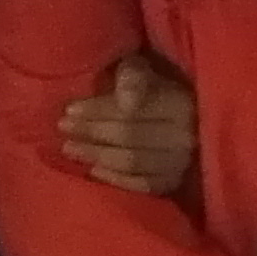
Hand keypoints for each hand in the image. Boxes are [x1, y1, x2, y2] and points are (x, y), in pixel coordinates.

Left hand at [58, 50, 197, 197]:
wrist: (193, 122)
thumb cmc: (162, 91)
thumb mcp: (150, 71)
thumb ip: (134, 75)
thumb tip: (125, 100)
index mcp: (181, 103)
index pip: (132, 110)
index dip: (99, 110)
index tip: (70, 109)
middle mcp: (185, 136)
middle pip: (129, 136)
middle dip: (91, 132)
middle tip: (63, 129)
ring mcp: (182, 163)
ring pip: (132, 161)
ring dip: (97, 155)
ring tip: (70, 148)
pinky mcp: (176, 183)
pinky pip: (141, 185)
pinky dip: (116, 179)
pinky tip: (94, 171)